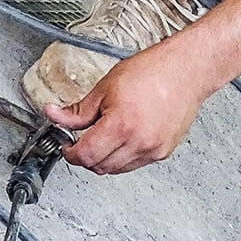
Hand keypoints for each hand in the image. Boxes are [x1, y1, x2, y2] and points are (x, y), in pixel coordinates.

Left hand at [44, 40, 211, 174]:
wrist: (185, 71)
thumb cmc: (151, 72)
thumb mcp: (105, 87)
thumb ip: (78, 110)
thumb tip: (55, 115)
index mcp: (121, 125)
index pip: (86, 155)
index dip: (70, 153)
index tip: (66, 145)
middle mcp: (139, 142)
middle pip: (100, 167)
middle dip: (85, 156)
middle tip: (80, 139)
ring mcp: (153, 150)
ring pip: (116, 169)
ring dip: (103, 158)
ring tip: (103, 135)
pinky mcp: (163, 152)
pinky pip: (134, 164)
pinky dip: (122, 157)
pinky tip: (122, 138)